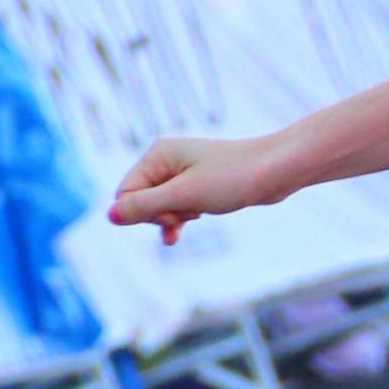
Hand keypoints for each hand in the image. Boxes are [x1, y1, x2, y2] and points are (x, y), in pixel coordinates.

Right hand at [111, 131, 295, 243]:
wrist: (278, 170)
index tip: (173, 214)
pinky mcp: (200, 185)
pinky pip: (177, 207)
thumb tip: (109, 217)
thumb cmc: (233, 178)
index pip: (125, 193)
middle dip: (160, 216)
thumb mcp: (185, 196)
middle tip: (189, 213)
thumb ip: (145, 207)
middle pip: (141, 201)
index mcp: (157, 154)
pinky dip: (180, 219)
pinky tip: (178, 233)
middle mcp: (166, 160)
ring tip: (196, 215)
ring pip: (161, 207)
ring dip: (174, 219)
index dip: (143, 212)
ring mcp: (183, 172)